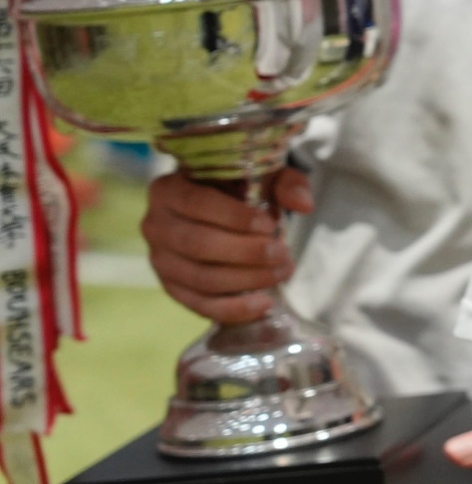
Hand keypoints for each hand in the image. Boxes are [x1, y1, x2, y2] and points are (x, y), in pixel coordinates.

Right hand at [141, 167, 313, 323]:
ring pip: (200, 277)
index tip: (271, 225)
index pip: (197, 204)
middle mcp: (155, 225)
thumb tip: (303, 204)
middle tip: (283, 254)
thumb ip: (287, 183)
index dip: (236, 217)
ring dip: (247, 279)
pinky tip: (264, 303)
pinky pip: (199, 304)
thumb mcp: (265, 175)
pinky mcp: (171, 287)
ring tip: (282, 273)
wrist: (219, 206)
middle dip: (247, 253)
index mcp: (168, 190)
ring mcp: (160, 260)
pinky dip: (233, 308)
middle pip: (199, 244)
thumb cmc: (239, 188)